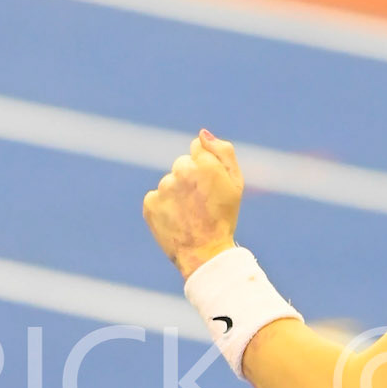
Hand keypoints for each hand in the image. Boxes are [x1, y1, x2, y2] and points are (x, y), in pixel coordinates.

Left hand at [143, 130, 243, 275]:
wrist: (205, 253)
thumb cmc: (224, 218)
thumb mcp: (236, 184)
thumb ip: (223, 152)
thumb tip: (201, 134)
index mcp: (205, 164)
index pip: (197, 148)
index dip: (205, 166)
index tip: (209, 183)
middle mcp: (182, 172)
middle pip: (181, 164)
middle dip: (190, 178)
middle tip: (201, 202)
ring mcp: (164, 187)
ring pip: (169, 182)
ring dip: (176, 193)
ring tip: (189, 214)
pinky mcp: (150, 203)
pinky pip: (156, 197)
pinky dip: (164, 206)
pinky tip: (176, 219)